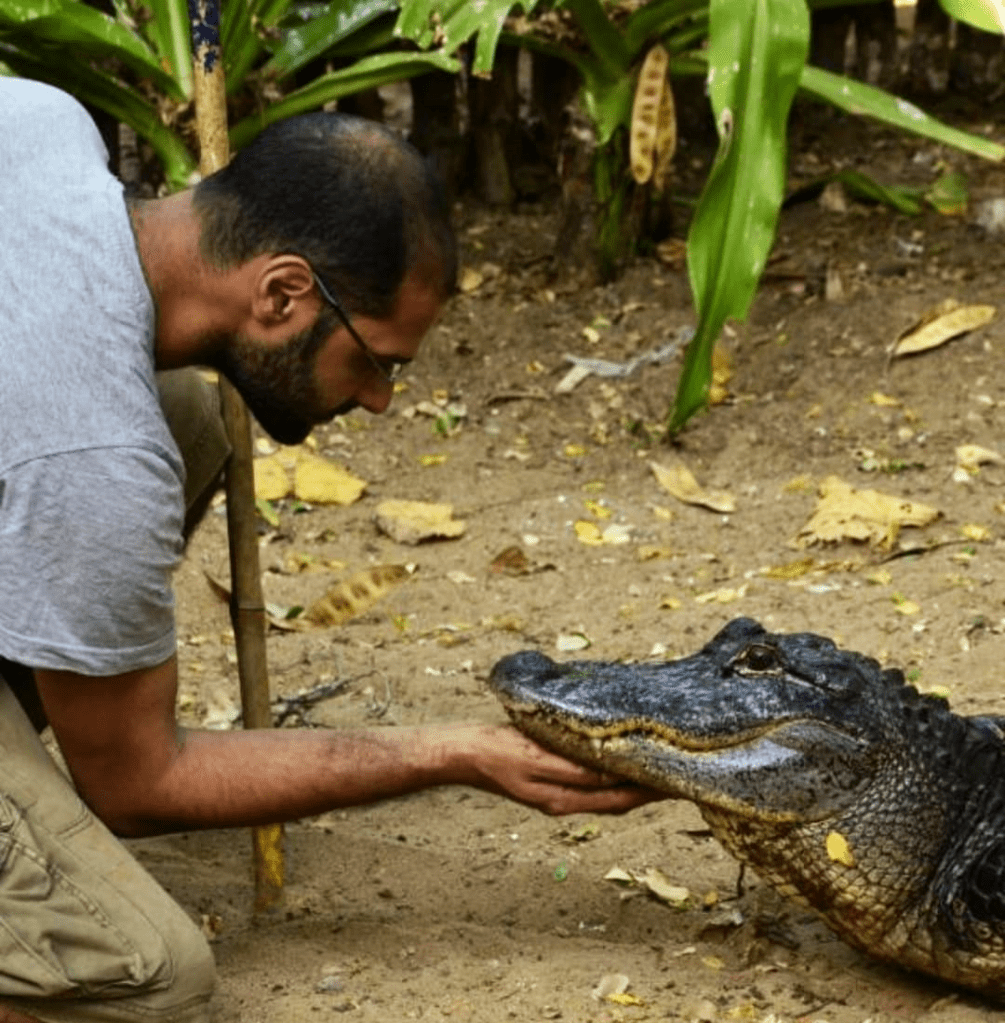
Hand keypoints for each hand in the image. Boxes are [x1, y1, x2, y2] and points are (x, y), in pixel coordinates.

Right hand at [443, 723, 662, 815]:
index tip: (679, 783)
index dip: (651, 793)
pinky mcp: (548, 779)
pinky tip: (616, 762)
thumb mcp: (537, 757)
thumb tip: (613, 776)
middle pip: (617, 800)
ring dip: (632, 784)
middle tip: (679, 774)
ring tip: (657, 770)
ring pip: (605, 793)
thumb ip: (576, 771)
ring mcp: (556, 793)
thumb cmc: (496, 751)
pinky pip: (590, 782)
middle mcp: (565, 802)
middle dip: (648, 791)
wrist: (460, 751)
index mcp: (564, 801)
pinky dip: (610, 775)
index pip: (620, 799)